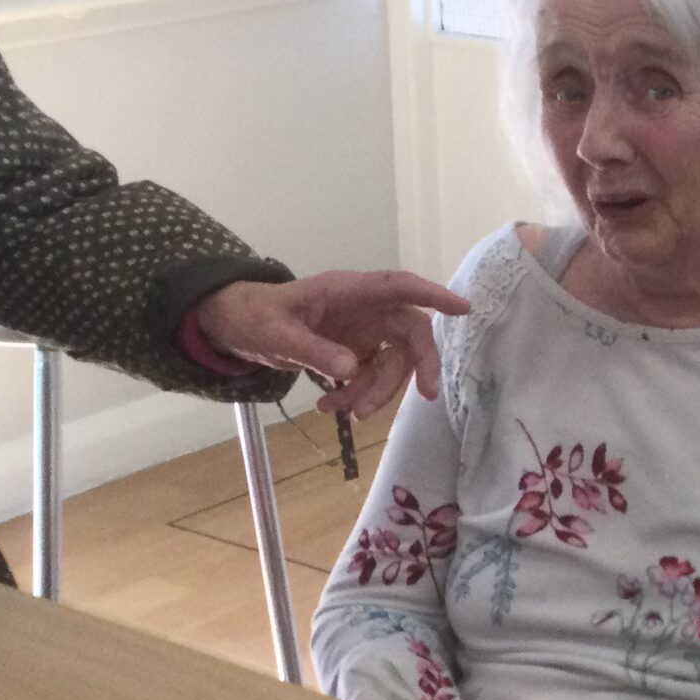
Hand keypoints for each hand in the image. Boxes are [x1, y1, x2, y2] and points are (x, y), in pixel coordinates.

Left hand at [194, 270, 470, 418]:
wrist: (235, 326)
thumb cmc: (254, 316)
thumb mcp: (276, 334)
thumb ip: (313, 350)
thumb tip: (352, 369)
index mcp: (348, 291)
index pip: (400, 288)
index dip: (434, 296)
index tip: (463, 310)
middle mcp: (363, 309)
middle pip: (409, 333)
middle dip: (416, 366)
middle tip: (424, 396)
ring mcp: (360, 332)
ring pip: (392, 362)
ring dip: (377, 391)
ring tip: (344, 411)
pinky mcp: (353, 352)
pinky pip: (370, 377)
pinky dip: (356, 396)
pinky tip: (329, 406)